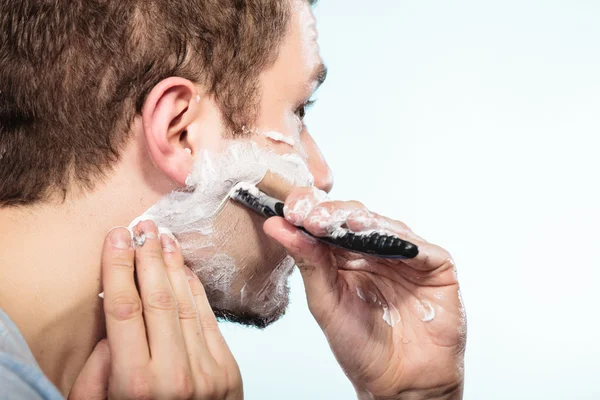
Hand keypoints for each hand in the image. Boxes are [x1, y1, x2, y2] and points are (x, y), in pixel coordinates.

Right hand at [70, 221, 242, 399]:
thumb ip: (99, 373)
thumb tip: (113, 328)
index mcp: (136, 385)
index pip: (124, 309)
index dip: (119, 267)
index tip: (117, 237)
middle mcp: (175, 375)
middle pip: (158, 299)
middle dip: (148, 258)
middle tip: (143, 227)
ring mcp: (208, 372)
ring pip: (187, 305)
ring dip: (174, 268)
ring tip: (164, 239)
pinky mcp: (229, 371)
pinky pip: (210, 321)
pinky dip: (197, 292)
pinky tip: (185, 270)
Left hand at [264, 188, 465, 399]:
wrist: (400, 383)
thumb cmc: (362, 347)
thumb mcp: (325, 302)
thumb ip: (307, 262)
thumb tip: (276, 226)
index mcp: (347, 257)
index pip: (328, 224)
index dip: (310, 212)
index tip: (289, 210)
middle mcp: (377, 251)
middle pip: (355, 218)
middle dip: (331, 213)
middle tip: (309, 215)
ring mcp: (407, 256)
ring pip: (385, 226)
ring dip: (360, 221)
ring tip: (337, 221)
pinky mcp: (436, 266)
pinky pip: (419, 247)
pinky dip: (399, 239)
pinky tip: (376, 235)